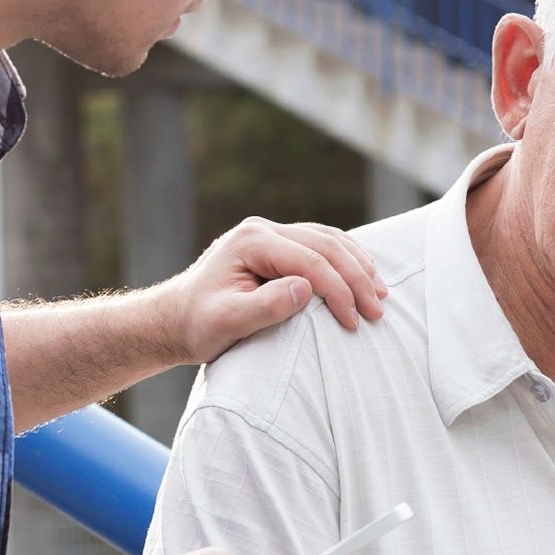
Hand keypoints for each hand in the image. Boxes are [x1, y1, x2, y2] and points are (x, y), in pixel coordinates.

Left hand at [148, 217, 386, 366]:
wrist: (174, 320)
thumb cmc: (197, 325)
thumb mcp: (227, 322)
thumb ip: (266, 306)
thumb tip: (307, 288)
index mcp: (251, 241)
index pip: (309, 261)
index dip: (338, 290)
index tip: (355, 321)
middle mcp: (262, 229)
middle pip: (325, 245)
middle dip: (356, 278)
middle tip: (378, 309)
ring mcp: (270, 234)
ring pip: (328, 239)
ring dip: (357, 264)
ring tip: (380, 292)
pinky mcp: (276, 245)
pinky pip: (320, 244)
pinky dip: (345, 259)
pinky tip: (363, 275)